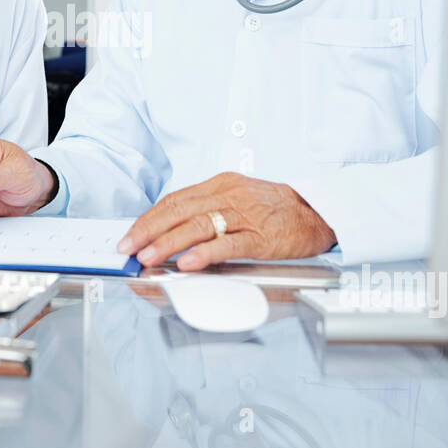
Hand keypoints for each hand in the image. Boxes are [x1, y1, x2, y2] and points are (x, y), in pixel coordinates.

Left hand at [117, 172, 335, 270]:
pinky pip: (229, 244)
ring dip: (170, 243)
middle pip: (180, 211)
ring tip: (150, 257)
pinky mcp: (262, 237)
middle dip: (150, 231)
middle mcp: (229, 196)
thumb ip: (206, 209)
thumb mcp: (237, 198)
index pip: (175, 200)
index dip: (149, 219)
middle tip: (130, 248)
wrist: (317, 212)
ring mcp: (245, 216)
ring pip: (199, 226)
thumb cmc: (275, 208)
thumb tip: (169, 229)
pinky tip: (189, 263)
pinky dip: (206, 253)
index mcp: (220, 185)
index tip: (130, 236)